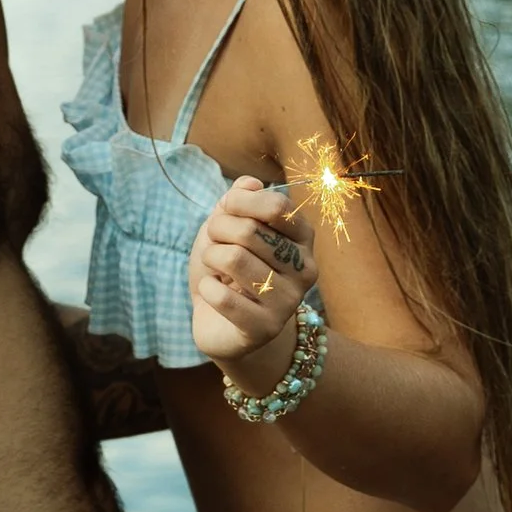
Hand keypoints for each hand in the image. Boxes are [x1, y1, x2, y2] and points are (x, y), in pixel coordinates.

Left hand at [188, 179, 312, 378]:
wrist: (220, 322)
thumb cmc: (227, 269)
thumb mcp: (228, 226)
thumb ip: (238, 200)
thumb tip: (250, 183)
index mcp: (303, 238)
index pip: (276, 206)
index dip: (239, 202)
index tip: (225, 210)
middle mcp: (305, 268)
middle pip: (250, 231)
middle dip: (218, 231)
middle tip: (214, 244)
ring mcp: (289, 301)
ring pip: (234, 259)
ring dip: (211, 259)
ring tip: (215, 269)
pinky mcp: (266, 328)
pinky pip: (222, 296)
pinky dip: (206, 289)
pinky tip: (213, 294)